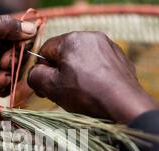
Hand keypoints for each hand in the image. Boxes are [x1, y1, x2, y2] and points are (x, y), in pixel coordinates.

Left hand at [0, 14, 36, 95]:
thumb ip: (4, 27)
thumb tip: (32, 27)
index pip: (13, 32)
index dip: (21, 40)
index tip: (22, 47)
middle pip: (14, 53)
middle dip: (13, 59)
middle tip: (4, 64)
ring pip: (10, 70)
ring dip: (9, 74)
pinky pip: (2, 85)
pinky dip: (3, 85)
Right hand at [28, 32, 158, 123]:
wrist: (123, 105)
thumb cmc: (86, 95)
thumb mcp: (51, 88)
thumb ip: (35, 76)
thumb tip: (35, 73)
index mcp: (71, 39)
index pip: (45, 50)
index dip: (42, 70)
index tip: (45, 88)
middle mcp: (91, 37)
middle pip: (65, 54)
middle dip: (61, 72)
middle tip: (63, 93)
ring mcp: (108, 47)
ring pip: (83, 59)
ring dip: (77, 74)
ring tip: (81, 94)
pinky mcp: (120, 59)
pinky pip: (99, 65)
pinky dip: (94, 77)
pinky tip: (96, 92)